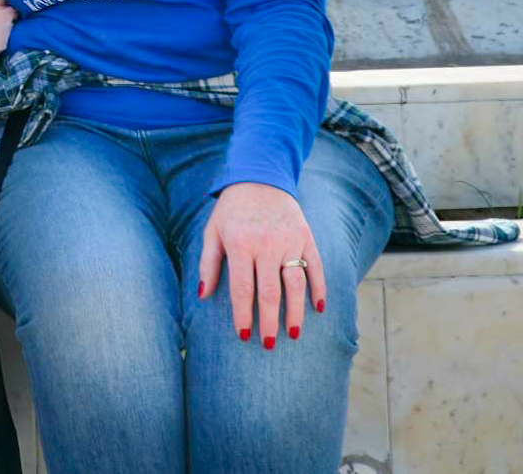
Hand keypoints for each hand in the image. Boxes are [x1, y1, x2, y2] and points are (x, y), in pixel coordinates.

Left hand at [197, 182, 324, 350]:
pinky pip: (315, 266)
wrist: (260, 177)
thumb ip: (208, 263)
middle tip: (268, 344)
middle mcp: (266, 245)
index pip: (242, 289)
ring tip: (293, 334)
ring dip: (296, 312)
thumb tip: (203, 295)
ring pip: (295, 284)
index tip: (244, 335)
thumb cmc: (231, 210)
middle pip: (270, 292)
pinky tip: (318, 308)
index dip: (243, 315)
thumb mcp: (212, 231)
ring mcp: (289, 240)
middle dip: (269, 322)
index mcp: (240, 245)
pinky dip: (319, 288)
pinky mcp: (306, 236)